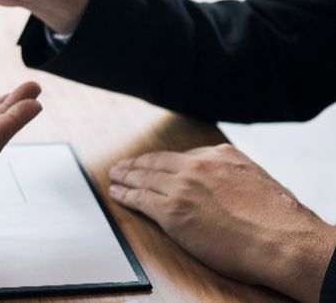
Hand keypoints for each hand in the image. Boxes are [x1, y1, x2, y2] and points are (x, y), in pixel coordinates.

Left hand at [109, 143, 335, 302]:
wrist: (280, 241)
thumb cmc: (277, 220)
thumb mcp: (256, 180)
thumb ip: (232, 175)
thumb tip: (224, 184)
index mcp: (221, 155)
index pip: (182, 156)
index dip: (161, 161)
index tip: (152, 163)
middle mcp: (199, 165)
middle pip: (157, 162)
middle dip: (137, 164)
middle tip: (122, 166)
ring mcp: (183, 186)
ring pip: (144, 178)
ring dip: (125, 177)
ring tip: (114, 177)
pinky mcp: (171, 210)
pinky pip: (140, 199)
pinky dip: (125, 195)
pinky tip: (117, 194)